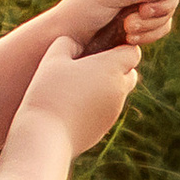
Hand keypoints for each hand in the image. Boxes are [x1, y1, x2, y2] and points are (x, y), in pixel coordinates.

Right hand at [20, 35, 139, 154]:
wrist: (46, 136)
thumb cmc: (49, 93)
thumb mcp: (52, 60)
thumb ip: (67, 44)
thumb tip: (76, 44)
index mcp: (111, 69)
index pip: (132, 53)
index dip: (120, 48)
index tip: (103, 47)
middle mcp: (119, 91)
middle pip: (130, 74)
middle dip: (117, 68)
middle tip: (91, 65)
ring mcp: (113, 112)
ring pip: (118, 94)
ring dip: (105, 88)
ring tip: (78, 85)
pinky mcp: (103, 129)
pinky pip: (106, 111)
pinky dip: (96, 106)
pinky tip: (73, 105)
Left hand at [52, 0, 179, 49]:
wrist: (70, 35)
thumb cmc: (85, 6)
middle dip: (162, 5)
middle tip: (142, 12)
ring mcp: (143, 1)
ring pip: (169, 11)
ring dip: (152, 23)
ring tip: (128, 28)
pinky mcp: (143, 21)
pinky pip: (161, 27)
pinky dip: (149, 34)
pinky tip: (130, 37)